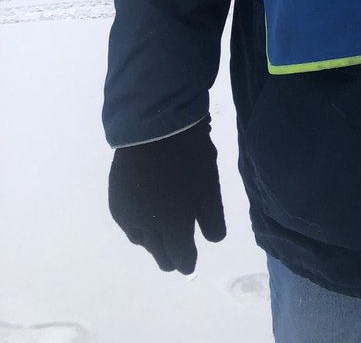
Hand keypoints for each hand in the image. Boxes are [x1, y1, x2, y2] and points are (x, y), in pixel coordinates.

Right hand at [108, 117, 225, 273]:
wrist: (153, 129)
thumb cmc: (190, 157)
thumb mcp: (210, 187)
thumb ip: (212, 219)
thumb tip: (213, 240)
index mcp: (173, 226)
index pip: (179, 258)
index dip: (187, 262)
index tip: (190, 263)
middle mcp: (147, 228)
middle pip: (159, 254)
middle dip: (170, 257)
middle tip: (178, 254)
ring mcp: (128, 216)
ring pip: (142, 241)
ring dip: (153, 242)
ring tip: (163, 234)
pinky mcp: (116, 203)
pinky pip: (129, 225)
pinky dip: (139, 227)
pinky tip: (146, 217)